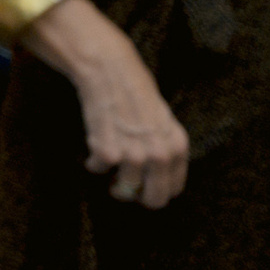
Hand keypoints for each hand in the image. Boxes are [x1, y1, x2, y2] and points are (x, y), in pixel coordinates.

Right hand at [32, 0, 190, 207]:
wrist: (109, 68)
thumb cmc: (134, 89)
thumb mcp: (162, 118)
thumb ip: (164, 147)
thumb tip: (155, 173)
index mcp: (177, 147)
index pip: (173, 190)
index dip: (155, 189)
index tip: (142, 183)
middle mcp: (160, 156)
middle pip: (153, 200)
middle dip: (137, 195)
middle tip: (123, 185)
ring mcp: (134, 156)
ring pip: (123, 191)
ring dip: (111, 179)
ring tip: (107, 161)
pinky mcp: (108, 152)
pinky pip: (97, 169)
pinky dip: (92, 161)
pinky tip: (93, 146)